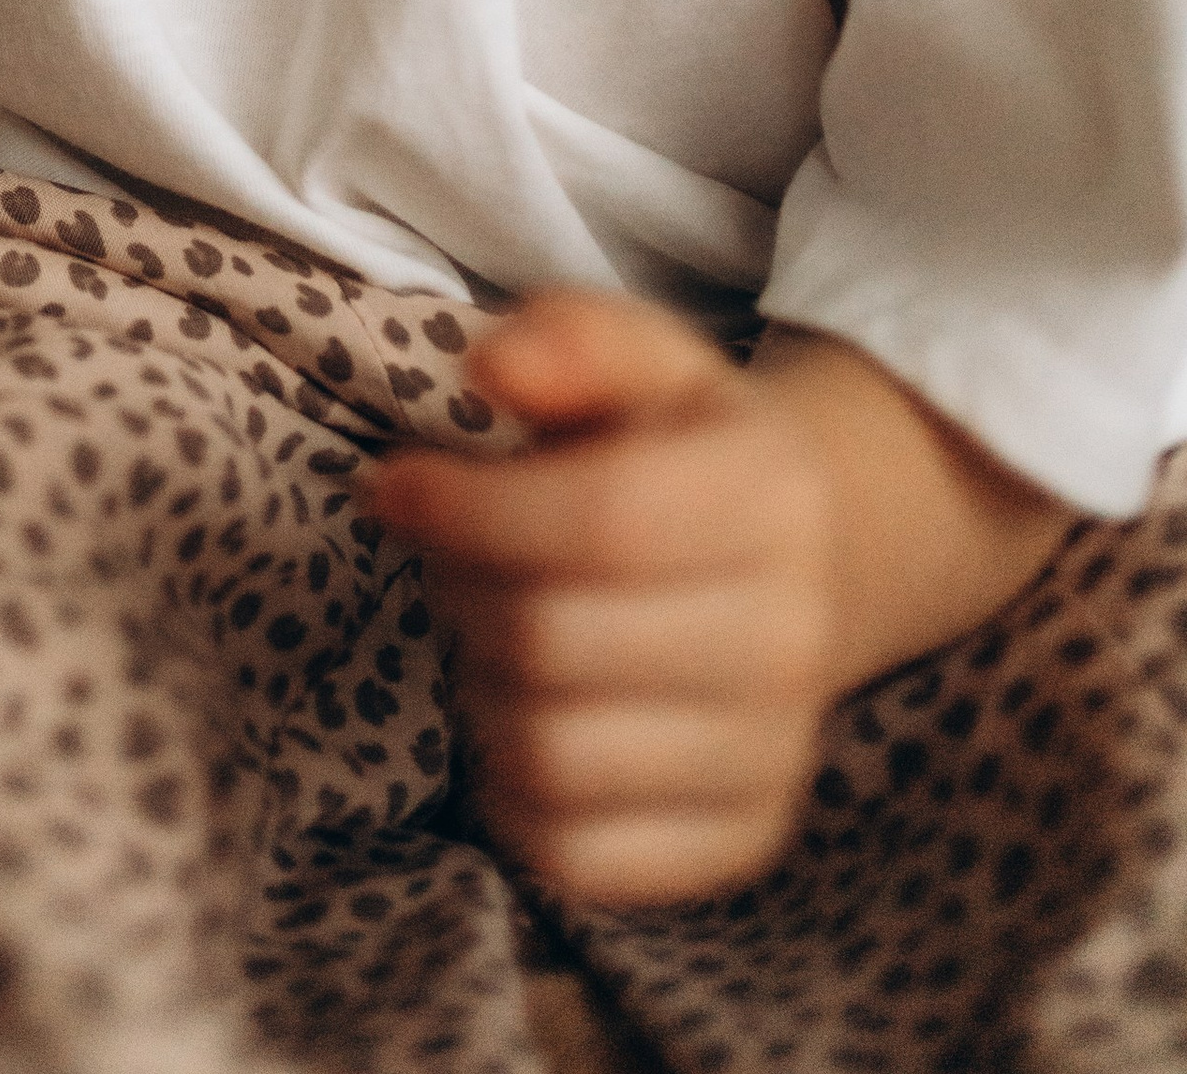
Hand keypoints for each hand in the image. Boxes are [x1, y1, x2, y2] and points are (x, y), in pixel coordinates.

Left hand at [369, 292, 838, 907]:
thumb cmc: (682, 448)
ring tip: (491, 636)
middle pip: (554, 641)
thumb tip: (490, 365)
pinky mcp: (738, 842)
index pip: (602, 520)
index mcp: (770, 496)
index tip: (394, 484)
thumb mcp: (642, 358)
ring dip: (480, 690)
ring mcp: (771, 757)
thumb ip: (570, 339)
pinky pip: (575, 857)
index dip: (467, 506)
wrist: (802, 565)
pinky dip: (513, 795)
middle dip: (461, 590)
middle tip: (450, 559)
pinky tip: (523, 717)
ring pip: (551, 755)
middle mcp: (790, 637)